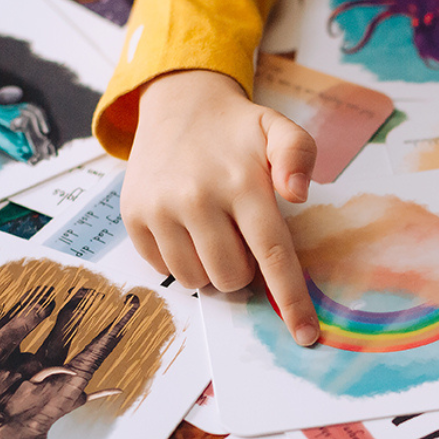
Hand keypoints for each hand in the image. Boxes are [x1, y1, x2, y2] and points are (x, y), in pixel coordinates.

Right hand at [122, 70, 319, 345]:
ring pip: (197, 280)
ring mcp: (160, 209)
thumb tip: (298, 194)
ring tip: (214, 229)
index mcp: (242, 183)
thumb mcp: (278, 129)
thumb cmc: (238, 129)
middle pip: (232, 277)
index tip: (305, 335)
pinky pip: (164, 270)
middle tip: (241, 234)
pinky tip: (187, 227)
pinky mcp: (133, 217)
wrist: (178, 102)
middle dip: (245, 269)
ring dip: (212, 267)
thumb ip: (299, 156)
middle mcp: (197, 198)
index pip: (272, 254)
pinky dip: (182, 260)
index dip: (291, 300)